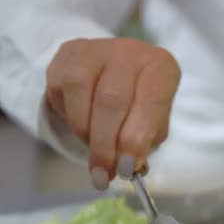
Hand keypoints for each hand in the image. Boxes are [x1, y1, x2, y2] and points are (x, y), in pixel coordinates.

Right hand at [46, 38, 179, 189]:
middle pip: (113, 100)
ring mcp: (97, 49)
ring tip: (94, 155)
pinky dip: (71, 119)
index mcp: (160, 67)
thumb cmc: (139, 101)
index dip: (136, 139)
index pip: (151, 102)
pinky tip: (82, 128)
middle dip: (106, 145)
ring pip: (83, 94)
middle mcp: (130, 52)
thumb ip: (145, 142)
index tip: (126, 170)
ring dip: (86, 134)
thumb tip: (130, 167)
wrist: (111, 69)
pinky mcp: (69, 54)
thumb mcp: (152, 121)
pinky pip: (63, 91)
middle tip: (103, 174)